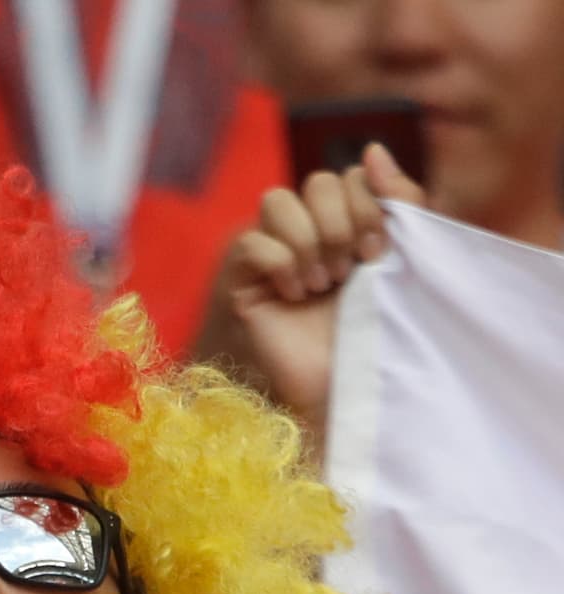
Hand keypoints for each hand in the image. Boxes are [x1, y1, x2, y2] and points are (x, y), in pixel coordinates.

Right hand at [195, 144, 425, 447]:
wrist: (351, 387)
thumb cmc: (379, 332)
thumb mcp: (404, 257)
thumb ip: (401, 199)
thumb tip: (372, 148)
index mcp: (350, 223)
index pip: (350, 174)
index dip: (366, 206)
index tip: (375, 255)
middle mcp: (311, 234)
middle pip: (316, 181)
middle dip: (340, 224)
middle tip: (347, 274)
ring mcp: (274, 257)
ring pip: (277, 200)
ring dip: (309, 241)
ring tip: (321, 286)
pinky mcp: (246, 285)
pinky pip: (251, 242)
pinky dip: (279, 264)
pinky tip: (294, 297)